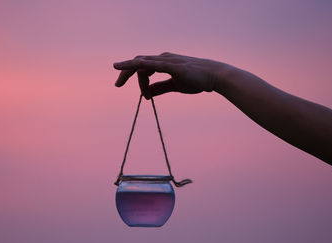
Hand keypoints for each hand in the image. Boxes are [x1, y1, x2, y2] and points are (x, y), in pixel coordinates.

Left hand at [113, 52, 229, 98]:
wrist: (214, 76)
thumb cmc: (196, 79)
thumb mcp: (174, 85)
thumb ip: (160, 88)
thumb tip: (147, 93)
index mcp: (163, 63)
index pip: (142, 67)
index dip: (135, 78)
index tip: (143, 96)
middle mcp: (162, 58)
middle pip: (137, 62)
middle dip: (124, 72)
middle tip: (117, 85)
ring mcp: (166, 60)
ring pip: (140, 63)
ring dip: (129, 72)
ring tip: (121, 83)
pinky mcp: (170, 65)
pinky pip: (150, 64)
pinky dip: (136, 65)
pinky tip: (127, 66)